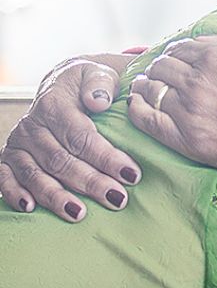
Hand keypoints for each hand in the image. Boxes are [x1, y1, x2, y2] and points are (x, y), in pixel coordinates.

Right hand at [0, 55, 138, 220]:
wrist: (61, 85)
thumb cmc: (88, 84)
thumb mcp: (97, 73)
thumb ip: (100, 83)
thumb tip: (99, 102)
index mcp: (55, 104)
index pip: (82, 136)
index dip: (106, 157)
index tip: (132, 174)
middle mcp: (32, 126)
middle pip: (62, 160)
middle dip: (91, 182)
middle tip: (117, 199)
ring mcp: (19, 144)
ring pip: (35, 174)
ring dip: (56, 196)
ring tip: (79, 214)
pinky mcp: (8, 158)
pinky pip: (5, 178)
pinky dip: (14, 194)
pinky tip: (30, 209)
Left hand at [127, 30, 216, 181]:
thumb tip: (210, 38)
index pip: (180, 48)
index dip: (173, 53)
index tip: (173, 60)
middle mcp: (198, 80)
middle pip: (161, 67)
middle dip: (159, 69)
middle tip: (159, 76)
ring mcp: (191, 111)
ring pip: (151, 91)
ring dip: (147, 87)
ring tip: (147, 90)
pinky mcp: (189, 141)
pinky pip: (148, 121)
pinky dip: (137, 110)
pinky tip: (136, 106)